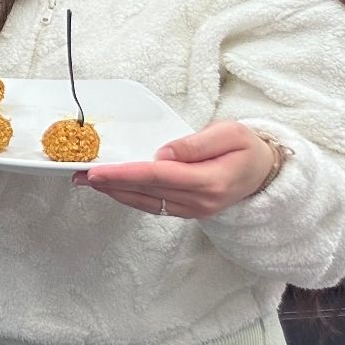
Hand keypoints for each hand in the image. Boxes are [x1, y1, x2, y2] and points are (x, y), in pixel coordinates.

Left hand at [75, 119, 277, 218]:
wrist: (266, 173)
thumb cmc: (248, 148)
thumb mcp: (230, 133)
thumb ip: (196, 143)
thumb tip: (163, 152)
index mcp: (209, 181)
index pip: (157, 177)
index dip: (124, 174)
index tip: (97, 171)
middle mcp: (199, 201)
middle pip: (145, 192)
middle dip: (110, 184)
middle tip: (78, 175)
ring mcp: (194, 210)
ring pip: (146, 203)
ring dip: (115, 193)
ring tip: (86, 182)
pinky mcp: (189, 211)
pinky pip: (154, 206)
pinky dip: (130, 198)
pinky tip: (113, 189)